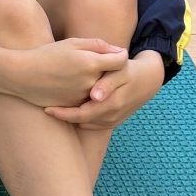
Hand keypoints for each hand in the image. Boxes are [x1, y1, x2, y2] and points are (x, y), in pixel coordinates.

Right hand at [0, 39, 128, 106]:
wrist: (22, 76)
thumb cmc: (46, 55)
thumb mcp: (71, 43)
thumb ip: (97, 45)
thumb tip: (117, 51)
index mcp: (91, 63)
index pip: (121, 61)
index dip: (120, 56)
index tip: (115, 54)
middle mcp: (90, 82)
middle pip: (112, 77)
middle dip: (109, 70)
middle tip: (100, 64)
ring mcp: (83, 97)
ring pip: (101, 90)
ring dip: (99, 84)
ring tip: (82, 74)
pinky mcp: (75, 107)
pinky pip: (88, 101)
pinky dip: (86, 94)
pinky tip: (72, 85)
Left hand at [46, 50, 164, 130]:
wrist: (147, 80)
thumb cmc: (128, 69)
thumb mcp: (120, 71)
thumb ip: (107, 83)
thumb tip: (95, 97)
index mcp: (112, 104)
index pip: (82, 114)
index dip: (64, 114)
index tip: (47, 108)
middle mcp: (112, 116)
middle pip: (81, 122)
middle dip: (64, 117)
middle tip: (47, 109)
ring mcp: (113, 120)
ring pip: (86, 125)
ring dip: (72, 119)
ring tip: (56, 109)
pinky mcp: (113, 122)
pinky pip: (93, 125)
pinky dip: (81, 120)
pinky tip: (72, 110)